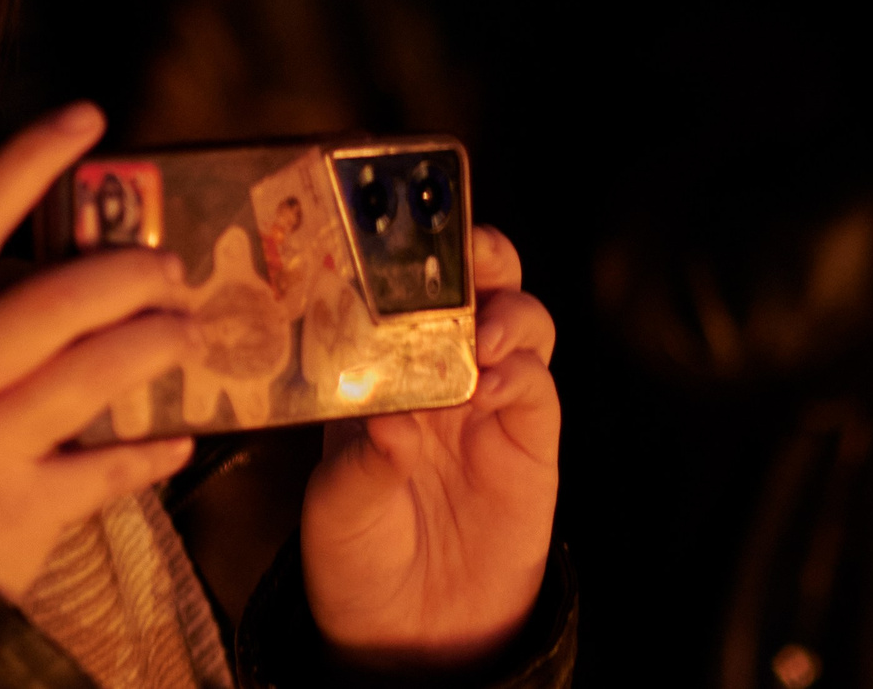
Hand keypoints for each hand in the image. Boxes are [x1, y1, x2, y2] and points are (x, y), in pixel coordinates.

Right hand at [0, 103, 198, 599]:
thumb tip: (66, 256)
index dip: (26, 163)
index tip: (87, 118)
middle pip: (51, 301)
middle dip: (127, 273)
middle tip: (170, 268)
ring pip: (93, 374)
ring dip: (156, 344)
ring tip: (186, 333)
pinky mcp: (19, 514)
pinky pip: (108, 469)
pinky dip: (151, 450)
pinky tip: (179, 437)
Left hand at [301, 226, 559, 670]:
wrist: (410, 632)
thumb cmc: (357, 555)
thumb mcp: (336, 507)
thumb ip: (363, 463)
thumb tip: (391, 418)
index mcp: (374, 366)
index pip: (396, 287)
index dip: (404, 256)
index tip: (401, 239)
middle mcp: (435, 369)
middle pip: (473, 282)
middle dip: (477, 253)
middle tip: (472, 258)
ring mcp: (485, 400)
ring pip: (516, 318)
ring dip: (505, 310)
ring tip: (483, 337)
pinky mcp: (528, 439)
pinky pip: (536, 385)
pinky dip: (521, 371)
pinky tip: (494, 385)